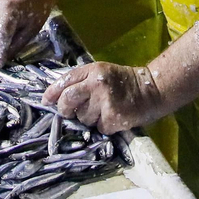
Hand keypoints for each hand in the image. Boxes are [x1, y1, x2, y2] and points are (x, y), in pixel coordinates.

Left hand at [43, 62, 167, 134]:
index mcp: (93, 70)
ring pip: (82, 118)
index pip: (65, 81)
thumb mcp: (102, 73)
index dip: (52, 93)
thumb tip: (56, 97)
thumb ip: (82, 80)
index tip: (46, 102)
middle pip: (67, 100)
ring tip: (103, 111)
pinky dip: (104, 126)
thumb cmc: (124, 83)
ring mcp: (105, 101)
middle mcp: (96, 84)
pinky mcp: (113, 117)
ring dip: (89, 119)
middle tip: (70, 113)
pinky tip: (113, 118)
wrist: (153, 90)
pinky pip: (98, 128)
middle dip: (65, 110)